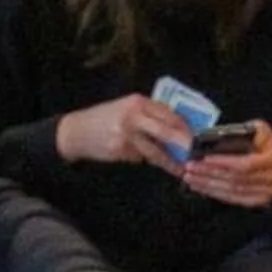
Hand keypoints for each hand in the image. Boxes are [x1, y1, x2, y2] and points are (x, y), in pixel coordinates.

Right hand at [55, 94, 191, 170]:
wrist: (76, 131)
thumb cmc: (104, 118)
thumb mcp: (125, 108)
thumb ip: (148, 115)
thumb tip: (175, 128)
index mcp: (137, 102)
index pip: (168, 113)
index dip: (184, 126)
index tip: (195, 137)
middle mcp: (133, 116)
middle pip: (165, 131)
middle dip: (183, 144)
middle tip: (195, 154)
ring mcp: (126, 135)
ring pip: (155, 151)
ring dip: (170, 162)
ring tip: (181, 169)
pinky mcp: (120, 151)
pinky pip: (139, 157)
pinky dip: (142, 159)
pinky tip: (136, 156)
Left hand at [180, 120, 271, 207]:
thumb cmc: (268, 145)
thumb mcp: (262, 131)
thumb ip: (250, 130)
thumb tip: (228, 136)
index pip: (244, 164)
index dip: (223, 162)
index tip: (205, 158)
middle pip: (235, 179)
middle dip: (209, 173)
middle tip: (191, 167)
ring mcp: (266, 193)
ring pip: (232, 190)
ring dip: (208, 185)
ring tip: (190, 177)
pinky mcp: (258, 201)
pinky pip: (233, 199)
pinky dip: (215, 193)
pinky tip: (201, 187)